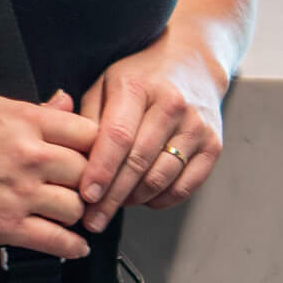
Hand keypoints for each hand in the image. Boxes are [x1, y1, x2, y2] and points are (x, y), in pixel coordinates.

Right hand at [0, 91, 98, 257]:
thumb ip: (33, 109)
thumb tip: (65, 102)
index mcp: (26, 122)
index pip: (88, 133)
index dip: (94, 146)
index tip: (89, 155)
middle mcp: (29, 157)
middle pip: (87, 172)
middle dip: (87, 180)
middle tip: (83, 187)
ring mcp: (20, 194)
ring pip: (76, 208)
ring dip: (76, 212)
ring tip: (70, 212)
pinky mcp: (8, 226)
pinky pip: (56, 241)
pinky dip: (72, 247)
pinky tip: (75, 246)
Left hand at [76, 36, 225, 233]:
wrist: (192, 64)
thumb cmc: (140, 77)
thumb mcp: (105, 85)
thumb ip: (87, 119)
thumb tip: (69, 159)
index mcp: (138, 87)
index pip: (118, 137)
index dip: (100, 170)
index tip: (85, 196)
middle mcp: (172, 105)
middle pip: (138, 163)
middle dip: (112, 197)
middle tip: (92, 219)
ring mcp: (196, 126)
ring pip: (160, 179)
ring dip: (133, 200)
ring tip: (112, 206)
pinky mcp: (213, 145)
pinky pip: (184, 187)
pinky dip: (159, 200)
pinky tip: (142, 198)